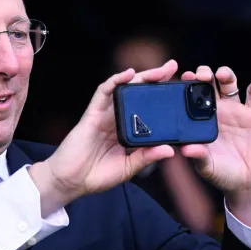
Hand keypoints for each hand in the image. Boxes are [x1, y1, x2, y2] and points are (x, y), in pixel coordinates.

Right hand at [30, 61, 177, 214]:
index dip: (162, 99)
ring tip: (159, 70)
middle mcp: (116, 119)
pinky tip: (128, 74)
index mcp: (126, 131)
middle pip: (138, 94)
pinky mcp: (91, 114)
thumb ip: (146, 157)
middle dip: (155, 79)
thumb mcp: (128, 168)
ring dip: (141, 77)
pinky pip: (103, 92)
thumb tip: (170, 150)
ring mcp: (104, 115)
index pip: (147, 109)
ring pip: (124, 89)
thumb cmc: (95, 176)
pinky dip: (115, 81)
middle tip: (173, 67)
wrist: (70, 182)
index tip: (180, 92)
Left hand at [179, 66, 250, 228]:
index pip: (189, 98)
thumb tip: (187, 150)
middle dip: (204, 75)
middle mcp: (215, 112)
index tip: (183, 78)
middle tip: (201, 75)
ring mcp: (234, 111)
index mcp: (198, 121)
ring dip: (226, 75)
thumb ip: (198, 157)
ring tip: (223, 74)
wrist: (248, 182)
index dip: (186, 86)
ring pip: (229, 85)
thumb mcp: (207, 167)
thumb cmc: (222, 174)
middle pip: (208, 85)